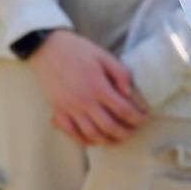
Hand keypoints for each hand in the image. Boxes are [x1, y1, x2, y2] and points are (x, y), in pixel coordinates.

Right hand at [27, 31, 146, 146]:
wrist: (47, 48)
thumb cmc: (77, 50)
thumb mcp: (103, 56)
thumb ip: (120, 74)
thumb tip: (129, 94)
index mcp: (97, 86)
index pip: (123, 109)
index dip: (136, 117)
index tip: (143, 118)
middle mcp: (83, 101)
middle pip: (109, 127)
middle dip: (125, 132)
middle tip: (133, 130)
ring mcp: (69, 108)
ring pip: (91, 134)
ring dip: (107, 140)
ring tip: (117, 138)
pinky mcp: (58, 111)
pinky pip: (72, 133)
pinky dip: (85, 141)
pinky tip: (95, 139)